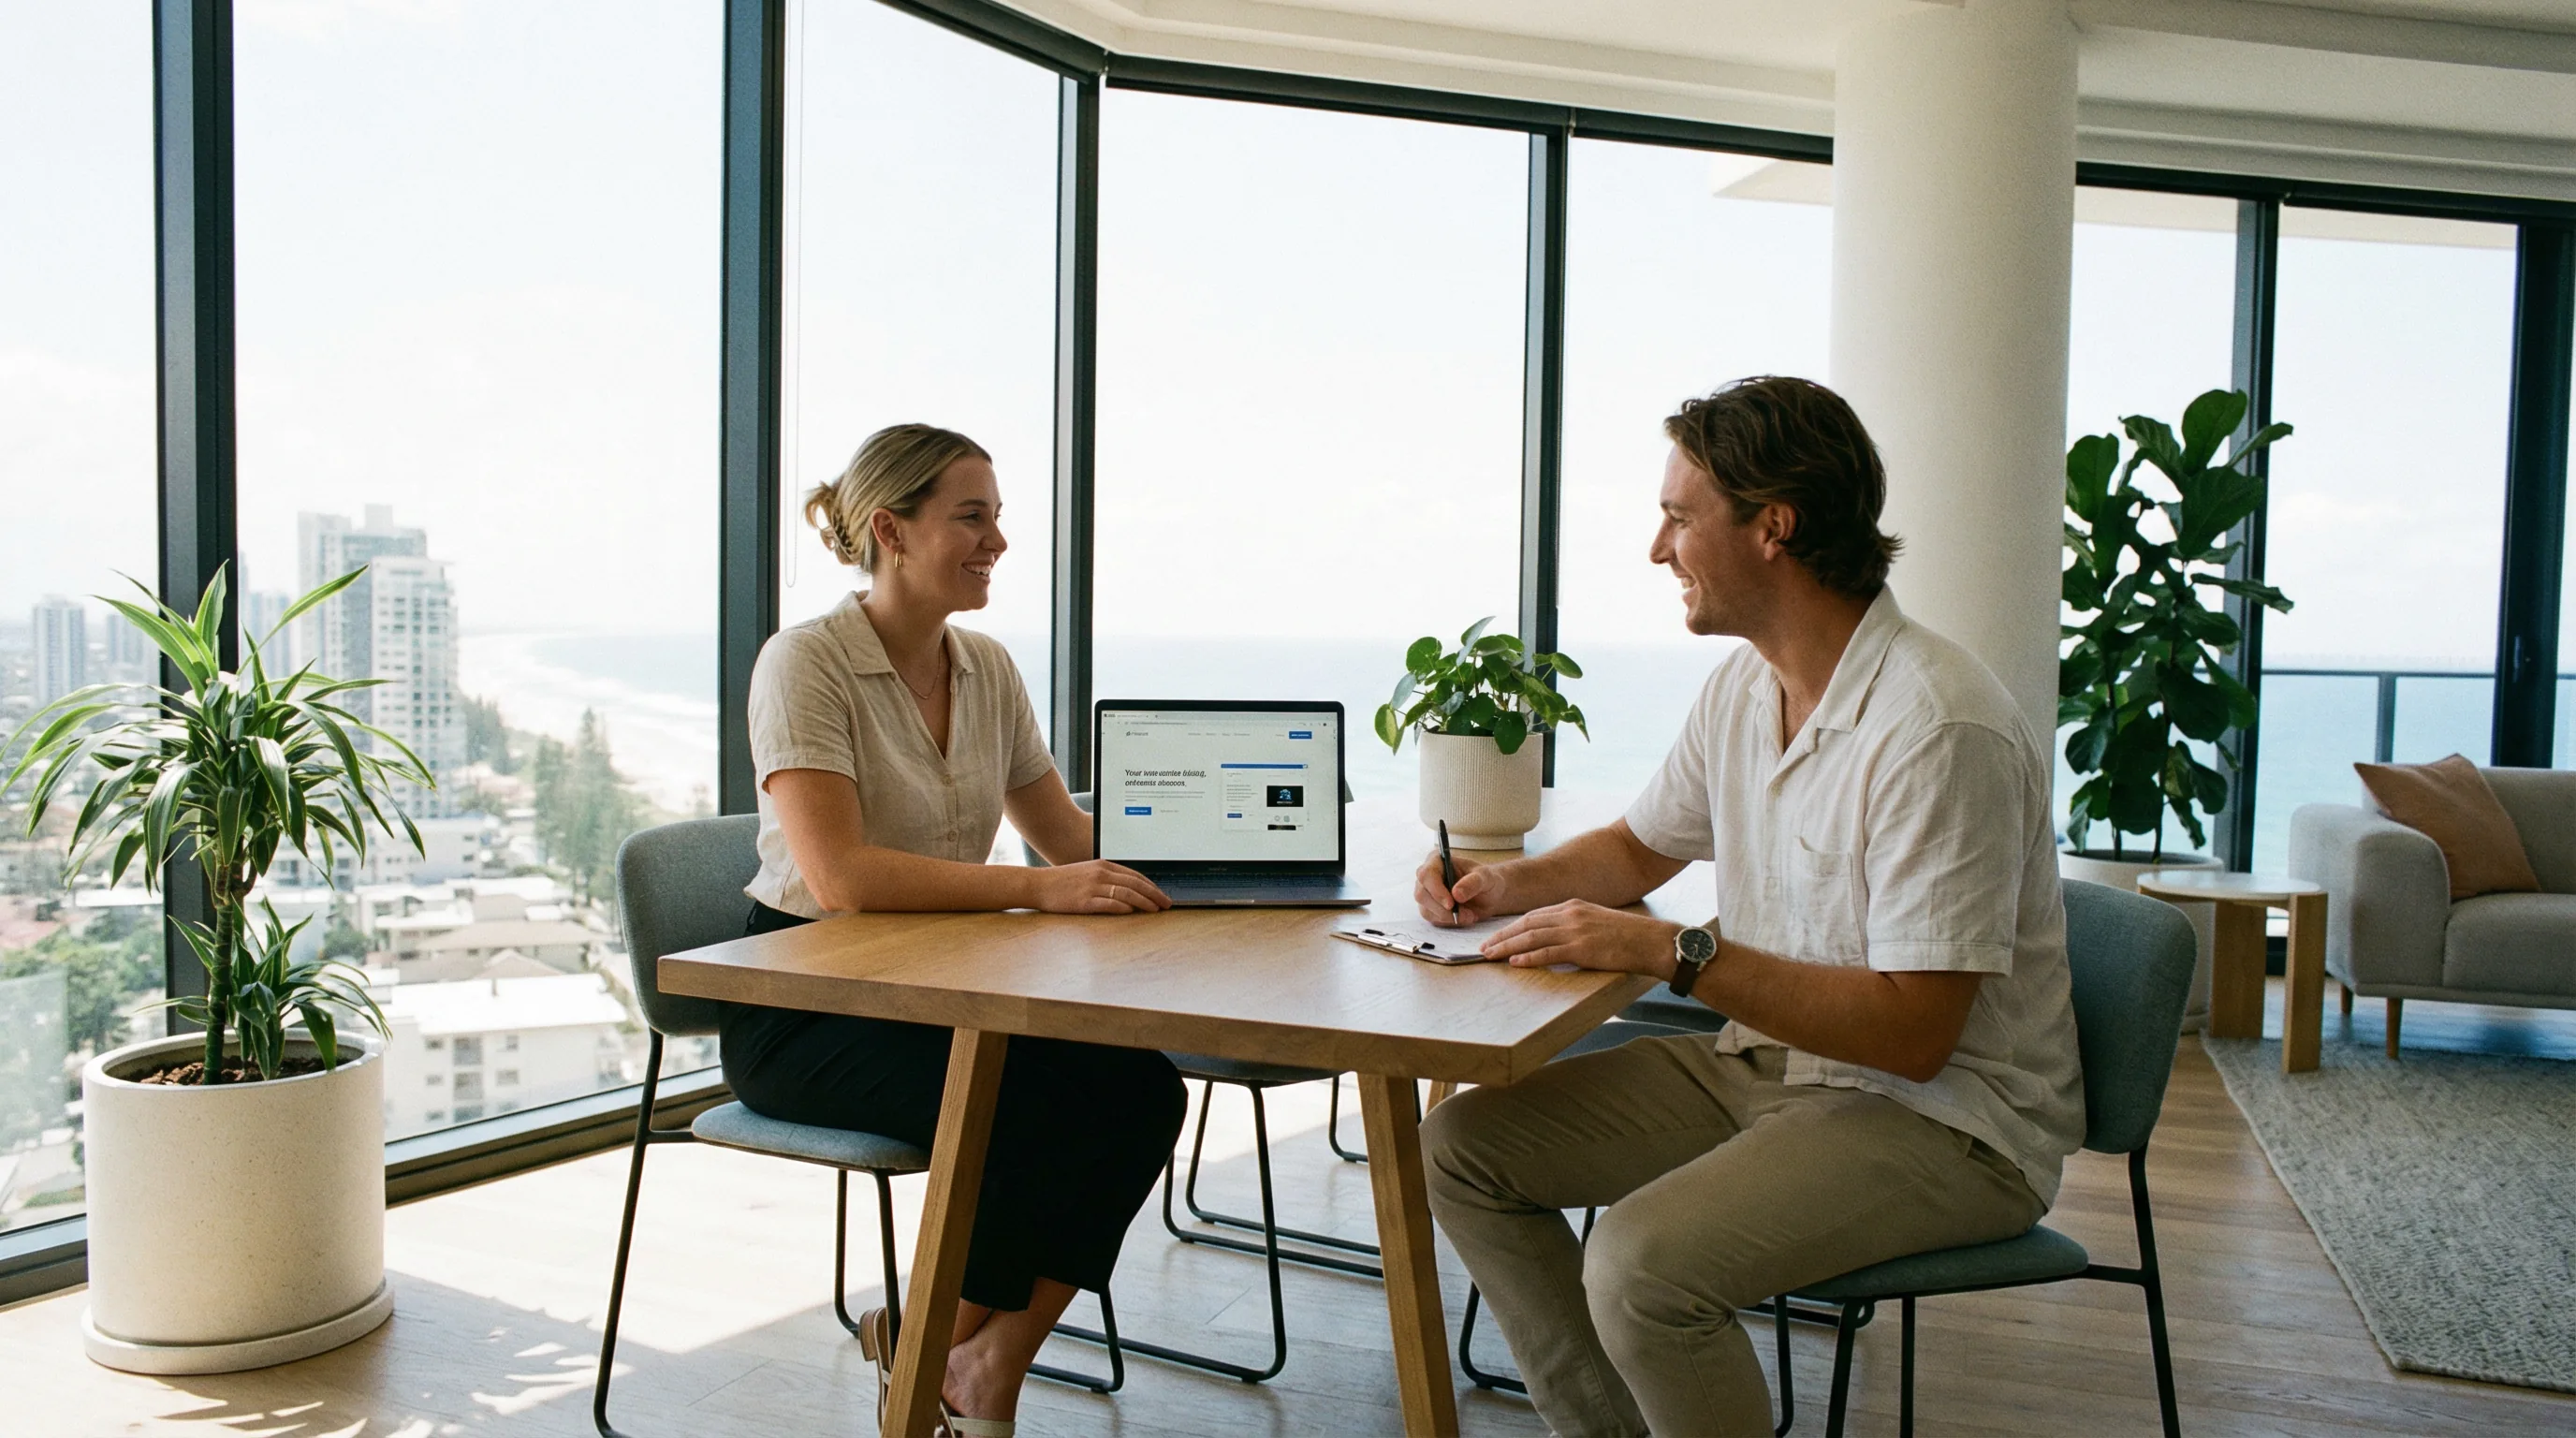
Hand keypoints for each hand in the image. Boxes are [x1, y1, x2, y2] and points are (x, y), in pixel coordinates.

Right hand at [1028, 860, 1172, 914]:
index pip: (1135, 875)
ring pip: (1126, 894)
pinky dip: (1122, 907)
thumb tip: (1129, 891)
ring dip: (1144, 902)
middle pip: (1135, 884)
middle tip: (1167, 904)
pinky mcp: (1084, 901)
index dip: (1151, 886)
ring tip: (1155, 910)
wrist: (1039, 885)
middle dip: (1154, 894)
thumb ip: (1107, 878)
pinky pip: (1108, 904)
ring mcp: (1093, 887)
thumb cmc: (1063, 881)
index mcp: (1104, 866)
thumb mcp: (1088, 872)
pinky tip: (1132, 912)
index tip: (1162, 894)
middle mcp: (1101, 874)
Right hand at [1416, 853, 1514, 925]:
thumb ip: (1473, 882)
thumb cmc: (1486, 880)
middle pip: (1421, 894)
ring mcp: (1427, 894)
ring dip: (1449, 918)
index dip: (1436, 890)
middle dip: (1443, 909)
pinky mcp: (1430, 909)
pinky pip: (1433, 919)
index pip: (1426, 874)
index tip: (1451, 904)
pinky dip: (1450, 922)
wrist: (1489, 895)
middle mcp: (1428, 877)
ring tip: (1470, 916)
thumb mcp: (1485, 878)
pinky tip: (1465, 917)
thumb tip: (1456, 894)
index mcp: (1437, 861)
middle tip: (1466, 915)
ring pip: (1426, 910)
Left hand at [1480, 900, 1679, 975]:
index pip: (1534, 916)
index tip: (1497, 936)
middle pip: (1527, 924)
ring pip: (1531, 938)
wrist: (1650, 941)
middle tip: (1483, 947)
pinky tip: (1514, 963)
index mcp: (1573, 906)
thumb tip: (1554, 940)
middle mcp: (1570, 914)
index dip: (1512, 927)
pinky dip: (1528, 958)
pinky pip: (1548, 953)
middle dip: (1502, 936)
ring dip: (1507, 947)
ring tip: (1490, 955)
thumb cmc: (1627, 936)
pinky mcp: (1582, 948)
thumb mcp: (1595, 922)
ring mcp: (1575, 931)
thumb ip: (1574, 926)